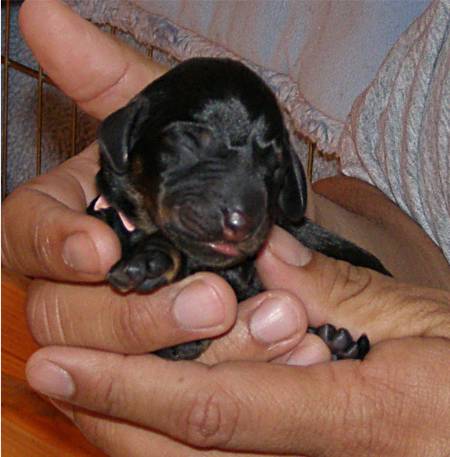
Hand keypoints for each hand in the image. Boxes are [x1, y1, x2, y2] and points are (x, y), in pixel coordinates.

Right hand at [3, 0, 315, 361]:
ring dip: (187, 352)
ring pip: (117, 369)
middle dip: (133, 316)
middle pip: (63, 315)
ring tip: (274, 326)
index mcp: (75, 223)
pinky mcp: (168, 372)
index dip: (51, 243)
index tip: (100, 247)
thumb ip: (107, 78)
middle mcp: (90, 283)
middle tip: (214, 300)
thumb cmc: (218, 173)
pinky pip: (175, 396)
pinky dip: (227, 376)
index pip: (24, 237)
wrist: (280, 227)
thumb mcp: (171, 125)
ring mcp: (124, 334)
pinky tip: (286, 351)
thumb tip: (41, 10)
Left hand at [25, 232, 449, 455]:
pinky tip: (153, 392)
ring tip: (88, 377)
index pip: (214, 409)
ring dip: (131, 423)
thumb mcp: (413, 316)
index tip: (63, 363)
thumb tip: (260, 253)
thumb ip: (331, 290)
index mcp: (356, 420)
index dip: (130, 386)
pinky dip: (173, 431)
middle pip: (184, 455)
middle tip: (56, 367)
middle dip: (110, 413)